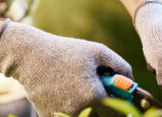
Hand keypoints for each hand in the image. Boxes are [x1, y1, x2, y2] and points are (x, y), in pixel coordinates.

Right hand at [0, 19, 132, 116]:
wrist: (30, 56)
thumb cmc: (66, 51)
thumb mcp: (97, 51)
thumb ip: (120, 66)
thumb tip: (132, 82)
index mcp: (94, 96)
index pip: (118, 115)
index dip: (121, 108)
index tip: (117, 100)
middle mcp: (79, 110)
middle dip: (103, 109)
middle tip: (96, 94)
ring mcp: (62, 116)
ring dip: (86, 110)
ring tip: (77, 90)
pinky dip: (69, 109)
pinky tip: (62, 93)